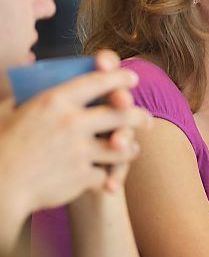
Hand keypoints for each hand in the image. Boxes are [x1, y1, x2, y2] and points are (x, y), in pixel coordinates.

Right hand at [0, 51, 150, 218]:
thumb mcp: (6, 112)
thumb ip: (22, 97)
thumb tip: (26, 84)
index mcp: (54, 102)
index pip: (97, 82)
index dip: (119, 78)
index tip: (132, 78)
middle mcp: (72, 123)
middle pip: (122, 114)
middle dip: (139, 116)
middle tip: (146, 120)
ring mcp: (80, 151)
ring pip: (122, 147)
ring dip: (129, 148)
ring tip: (131, 149)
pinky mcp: (82, 176)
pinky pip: (105, 174)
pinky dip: (105, 177)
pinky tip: (108, 179)